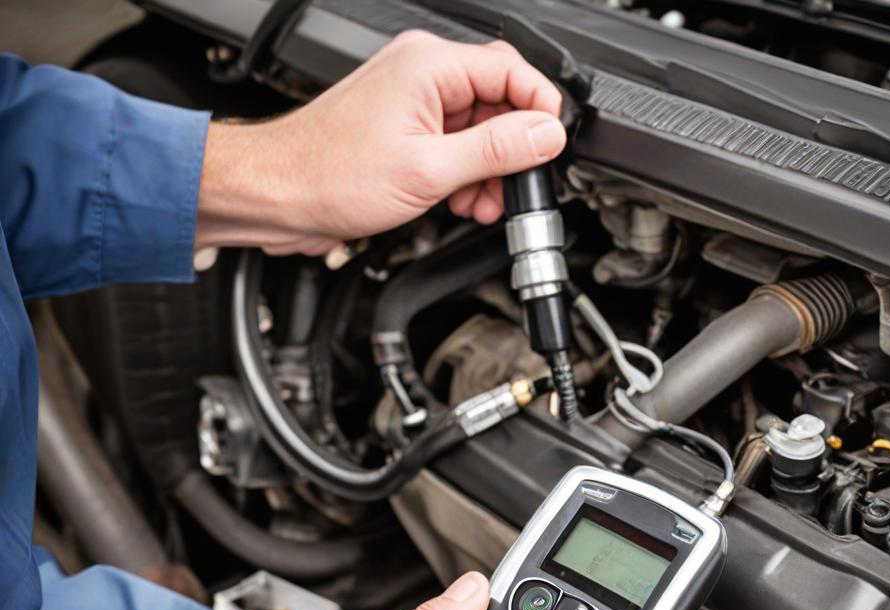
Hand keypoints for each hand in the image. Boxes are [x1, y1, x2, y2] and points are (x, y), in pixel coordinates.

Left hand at [197, 31, 566, 253]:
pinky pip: (453, 144)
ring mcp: (412, 102)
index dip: (540, 112)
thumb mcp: (429, 170)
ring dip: (488, 170)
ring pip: (477, 129)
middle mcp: (421, 74)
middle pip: (498, 103)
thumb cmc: (329, 175)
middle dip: (511, 152)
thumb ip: (496, 150)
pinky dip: (464, 174)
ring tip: (480, 204)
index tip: (550, 149)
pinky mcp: (403, 130)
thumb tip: (546, 135)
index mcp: (429, 65)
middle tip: (510, 190)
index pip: (513, 71)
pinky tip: (459, 200)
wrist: (279, 195)